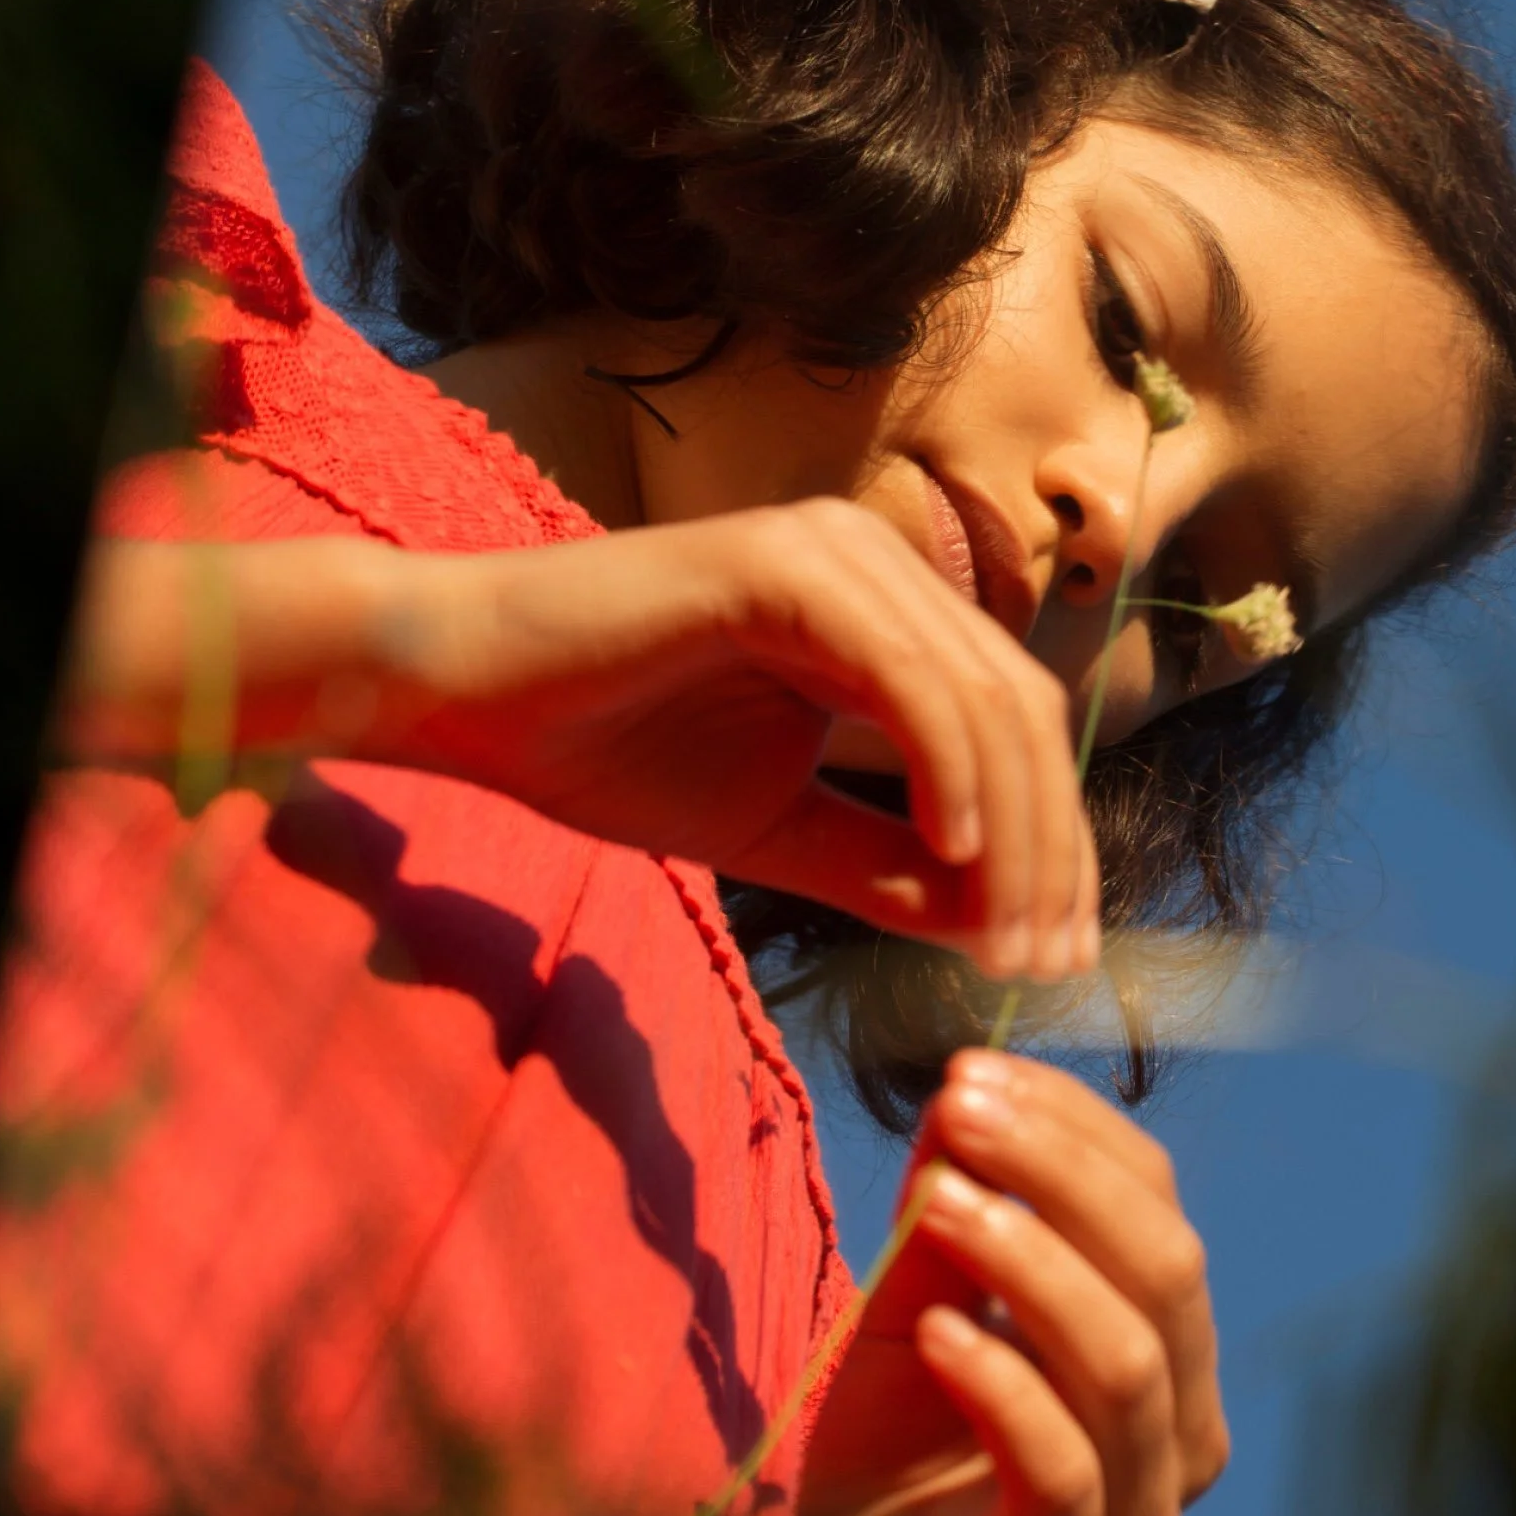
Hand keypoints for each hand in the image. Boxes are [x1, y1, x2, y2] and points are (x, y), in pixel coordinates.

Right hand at [63, 514, 1098, 982]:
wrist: (463, 692)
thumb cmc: (601, 748)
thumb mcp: (773, 827)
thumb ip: (883, 864)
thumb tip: (995, 923)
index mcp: (882, 606)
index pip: (1012, 720)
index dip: (1051, 840)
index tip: (1052, 958)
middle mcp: (875, 560)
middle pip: (1020, 708)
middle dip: (1050, 846)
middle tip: (1047, 964)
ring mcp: (834, 551)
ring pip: (981, 696)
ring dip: (1013, 830)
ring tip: (1006, 939)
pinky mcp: (785, 568)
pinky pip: (907, 678)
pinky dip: (948, 771)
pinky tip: (954, 858)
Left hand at [789, 1049, 1228, 1515]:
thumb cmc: (888, 1431)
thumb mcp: (918, 1289)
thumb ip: (950, 1206)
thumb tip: (963, 1094)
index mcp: (1169, 1344)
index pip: (1159, 1205)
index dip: (1075, 1127)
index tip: (974, 1069)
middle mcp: (1181, 1432)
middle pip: (1166, 1271)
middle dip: (1062, 1174)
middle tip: (960, 1113)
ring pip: (1127, 1361)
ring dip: (1029, 1259)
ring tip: (931, 1201)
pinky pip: (1064, 1469)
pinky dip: (1002, 1384)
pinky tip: (936, 1330)